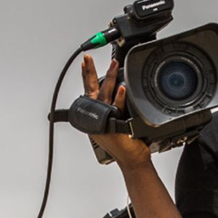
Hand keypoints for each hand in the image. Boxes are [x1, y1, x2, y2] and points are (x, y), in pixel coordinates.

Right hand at [81, 55, 151, 169]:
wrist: (132, 160)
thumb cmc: (126, 144)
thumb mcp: (116, 123)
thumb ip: (114, 109)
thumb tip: (120, 92)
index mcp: (95, 117)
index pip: (89, 92)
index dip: (86, 76)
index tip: (84, 63)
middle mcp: (97, 118)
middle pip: (91, 91)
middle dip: (89, 73)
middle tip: (88, 58)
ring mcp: (105, 122)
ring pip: (105, 96)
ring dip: (109, 79)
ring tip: (113, 65)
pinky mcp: (114, 126)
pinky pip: (117, 109)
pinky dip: (119, 98)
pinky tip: (122, 88)